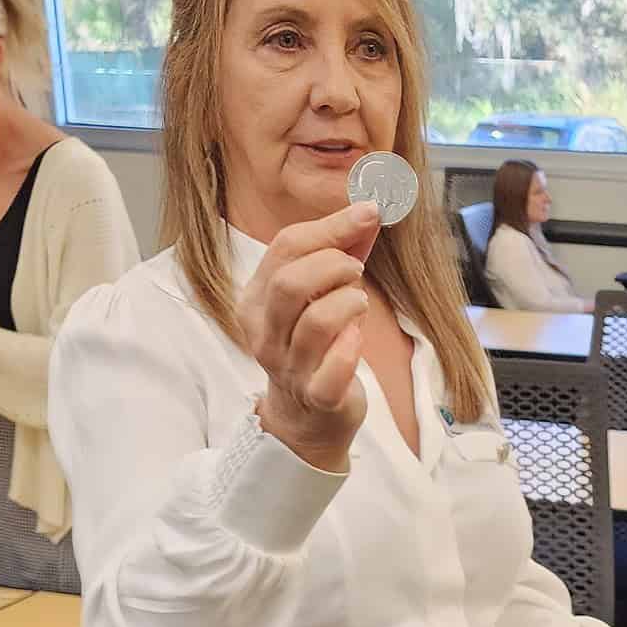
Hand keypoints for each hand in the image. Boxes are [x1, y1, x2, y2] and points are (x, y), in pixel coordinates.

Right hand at [239, 201, 382, 471]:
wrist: (308, 416)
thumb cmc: (317, 345)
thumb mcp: (320, 293)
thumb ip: (341, 252)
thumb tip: (368, 210)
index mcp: (257, 299)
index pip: (286, 247)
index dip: (331, 226)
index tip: (368, 212)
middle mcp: (265, 333)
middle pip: (291, 281)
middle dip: (334, 265)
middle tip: (356, 271)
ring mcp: (288, 367)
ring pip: (316, 321)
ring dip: (349, 302)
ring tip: (358, 304)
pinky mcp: (318, 396)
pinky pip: (336, 367)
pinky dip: (353, 346)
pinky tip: (357, 339)